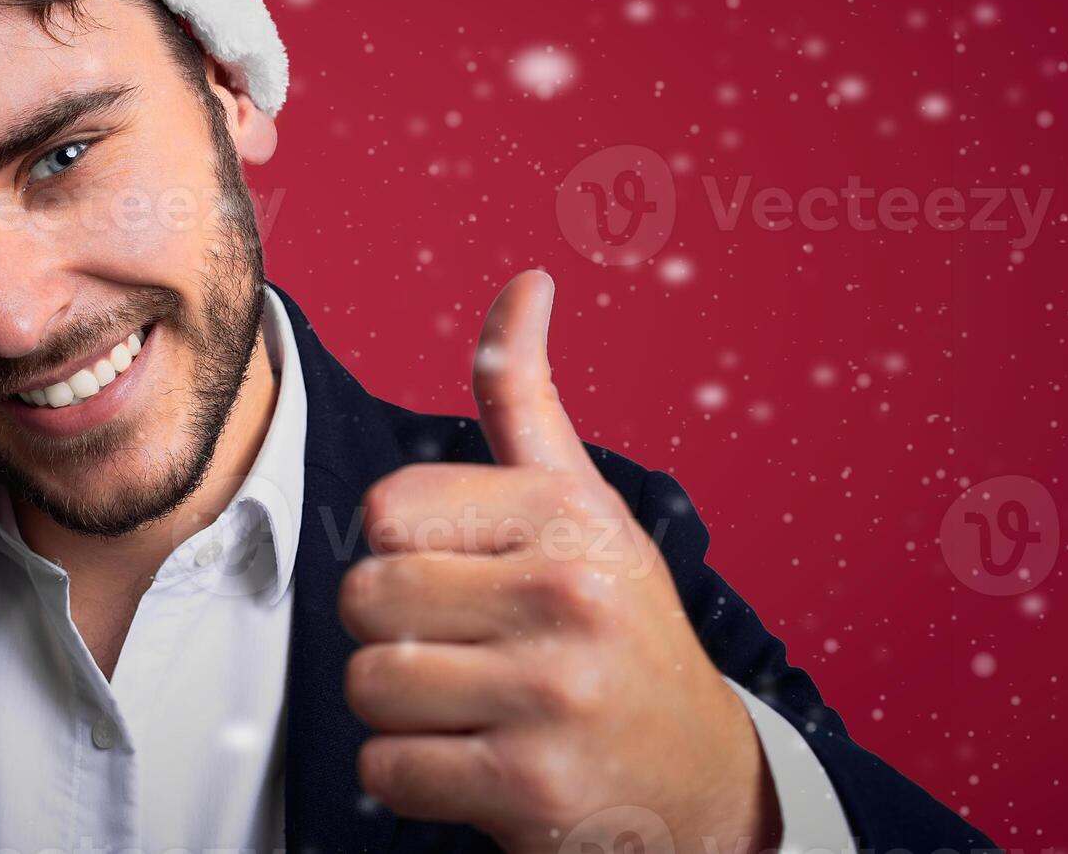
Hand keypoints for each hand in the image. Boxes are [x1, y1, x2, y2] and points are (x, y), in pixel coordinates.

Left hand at [340, 270, 776, 853]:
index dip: (403, 554)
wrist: (705, 782)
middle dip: (392, 634)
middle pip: (363, 598)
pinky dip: (413, 779)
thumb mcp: (585, 510)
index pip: (383, 511)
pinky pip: (388, 769)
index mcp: (566, 516)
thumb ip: (528, 401)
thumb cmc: (620, 634)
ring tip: (474, 710)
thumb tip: (525, 282)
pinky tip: (479, 767)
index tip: (468, 582)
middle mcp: (567, 595)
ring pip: (367, 683)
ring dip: (400, 712)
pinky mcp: (532, 784)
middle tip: (466, 655)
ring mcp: (554, 693)